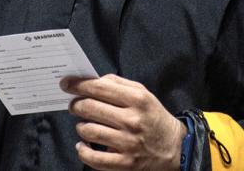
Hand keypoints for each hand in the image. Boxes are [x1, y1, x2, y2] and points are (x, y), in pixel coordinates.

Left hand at [62, 74, 185, 170]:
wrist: (177, 149)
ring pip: (88, 131)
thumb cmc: (154, 118)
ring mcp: (128, 144)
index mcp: (137, 99)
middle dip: (76, 105)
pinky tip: (84, 145)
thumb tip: (91, 80)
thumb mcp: (143, 94)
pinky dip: (83, 151)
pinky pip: (93, 158)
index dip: (77, 85)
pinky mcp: (125, 164)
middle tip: (75, 106)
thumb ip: (118, 84)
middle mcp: (132, 120)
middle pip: (89, 108)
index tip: (66, 84)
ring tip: (85, 125)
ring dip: (80, 127)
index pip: (98, 88)